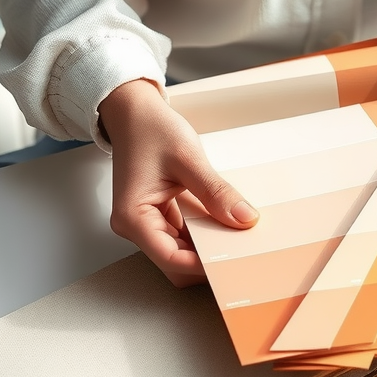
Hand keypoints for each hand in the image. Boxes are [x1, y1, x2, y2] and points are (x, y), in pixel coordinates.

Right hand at [99, 79, 258, 286]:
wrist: (134, 111)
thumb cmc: (150, 128)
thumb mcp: (188, 159)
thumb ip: (216, 192)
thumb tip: (244, 218)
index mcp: (133, 217)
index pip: (170, 258)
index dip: (202, 264)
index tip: (232, 259)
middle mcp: (136, 226)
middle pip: (175, 263)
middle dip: (206, 260)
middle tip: (239, 251)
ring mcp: (147, 223)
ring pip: (181, 253)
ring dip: (207, 248)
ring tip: (235, 237)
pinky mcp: (159, 217)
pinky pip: (184, 238)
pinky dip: (204, 235)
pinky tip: (224, 226)